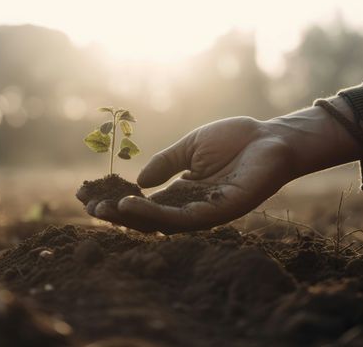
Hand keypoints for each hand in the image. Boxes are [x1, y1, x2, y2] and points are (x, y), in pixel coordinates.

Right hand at [86, 98, 362, 233]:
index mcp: (182, 191)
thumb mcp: (189, 147)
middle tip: (90, 207)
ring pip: (158, 223)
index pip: (144, 203)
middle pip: (146, 218)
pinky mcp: (216, 214)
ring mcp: (202, 213)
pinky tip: (131, 206)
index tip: (90, 194)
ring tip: (104, 209)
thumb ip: (165, 163)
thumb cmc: (236, 139)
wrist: (272, 138)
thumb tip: (137, 182)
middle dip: (116, 215)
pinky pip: (179, 219)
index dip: (117, 200)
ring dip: (129, 218)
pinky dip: (152, 215)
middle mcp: (189, 206)